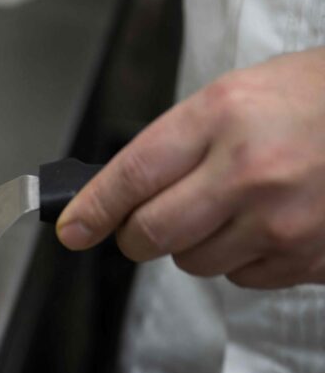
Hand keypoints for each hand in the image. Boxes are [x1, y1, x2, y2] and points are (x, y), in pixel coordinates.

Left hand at [57, 47, 324, 289]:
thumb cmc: (318, 100)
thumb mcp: (240, 95)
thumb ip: (177, 144)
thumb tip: (117, 194)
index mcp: (225, 116)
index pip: (131, 177)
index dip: (91, 210)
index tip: (71, 230)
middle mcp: (250, 172)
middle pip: (151, 235)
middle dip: (136, 234)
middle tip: (145, 222)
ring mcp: (282, 223)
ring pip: (194, 262)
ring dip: (196, 244)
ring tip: (234, 206)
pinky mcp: (308, 259)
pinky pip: (242, 277)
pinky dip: (242, 257)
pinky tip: (270, 223)